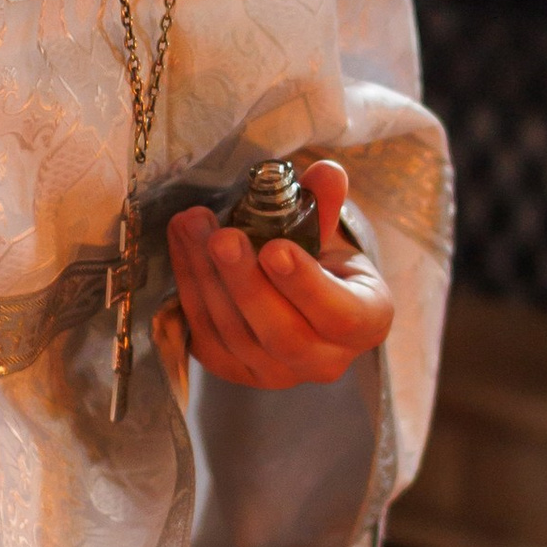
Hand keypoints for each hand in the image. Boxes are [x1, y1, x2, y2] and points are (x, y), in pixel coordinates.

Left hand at [164, 158, 393, 390]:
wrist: (293, 299)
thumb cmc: (319, 263)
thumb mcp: (330, 233)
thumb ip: (325, 205)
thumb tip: (325, 172)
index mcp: (364, 324)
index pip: (340, 316)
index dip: (306, 285)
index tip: (276, 248)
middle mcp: (324, 361)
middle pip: (282, 334)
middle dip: (245, 283)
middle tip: (221, 238)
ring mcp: (276, 374)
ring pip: (236, 335)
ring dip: (208, 278)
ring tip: (192, 226)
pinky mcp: (233, 370)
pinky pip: (207, 336)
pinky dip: (190, 289)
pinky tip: (183, 245)